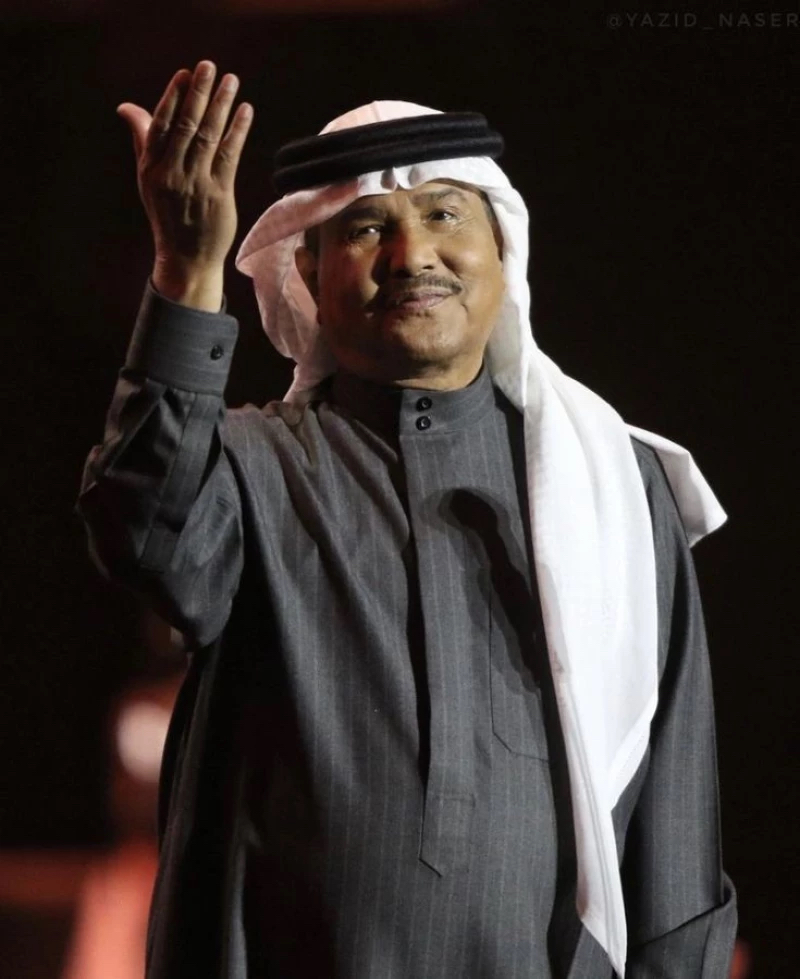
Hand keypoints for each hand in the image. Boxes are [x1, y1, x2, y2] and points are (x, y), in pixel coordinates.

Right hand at [117, 60, 253, 309]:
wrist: (185, 259)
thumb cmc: (168, 214)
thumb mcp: (148, 180)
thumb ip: (143, 141)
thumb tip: (128, 107)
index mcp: (151, 168)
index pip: (161, 125)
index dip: (173, 97)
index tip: (186, 74)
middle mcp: (171, 174)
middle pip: (185, 126)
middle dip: (198, 93)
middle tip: (209, 66)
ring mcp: (196, 185)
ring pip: (208, 137)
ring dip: (221, 106)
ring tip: (231, 81)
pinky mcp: (218, 195)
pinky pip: (229, 156)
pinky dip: (238, 131)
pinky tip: (245, 111)